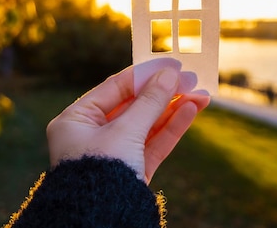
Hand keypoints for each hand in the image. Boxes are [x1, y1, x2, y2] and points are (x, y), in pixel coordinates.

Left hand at [46, 58, 209, 182]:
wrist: (98, 223)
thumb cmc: (99, 173)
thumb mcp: (125, 131)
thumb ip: (149, 101)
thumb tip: (169, 75)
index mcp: (76, 120)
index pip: (115, 87)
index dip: (145, 74)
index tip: (171, 65)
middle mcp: (92, 134)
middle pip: (135, 105)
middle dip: (165, 93)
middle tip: (191, 79)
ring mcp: (113, 153)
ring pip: (148, 124)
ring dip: (174, 109)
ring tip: (200, 95)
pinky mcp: (131, 171)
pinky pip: (153, 143)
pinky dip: (172, 128)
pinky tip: (191, 111)